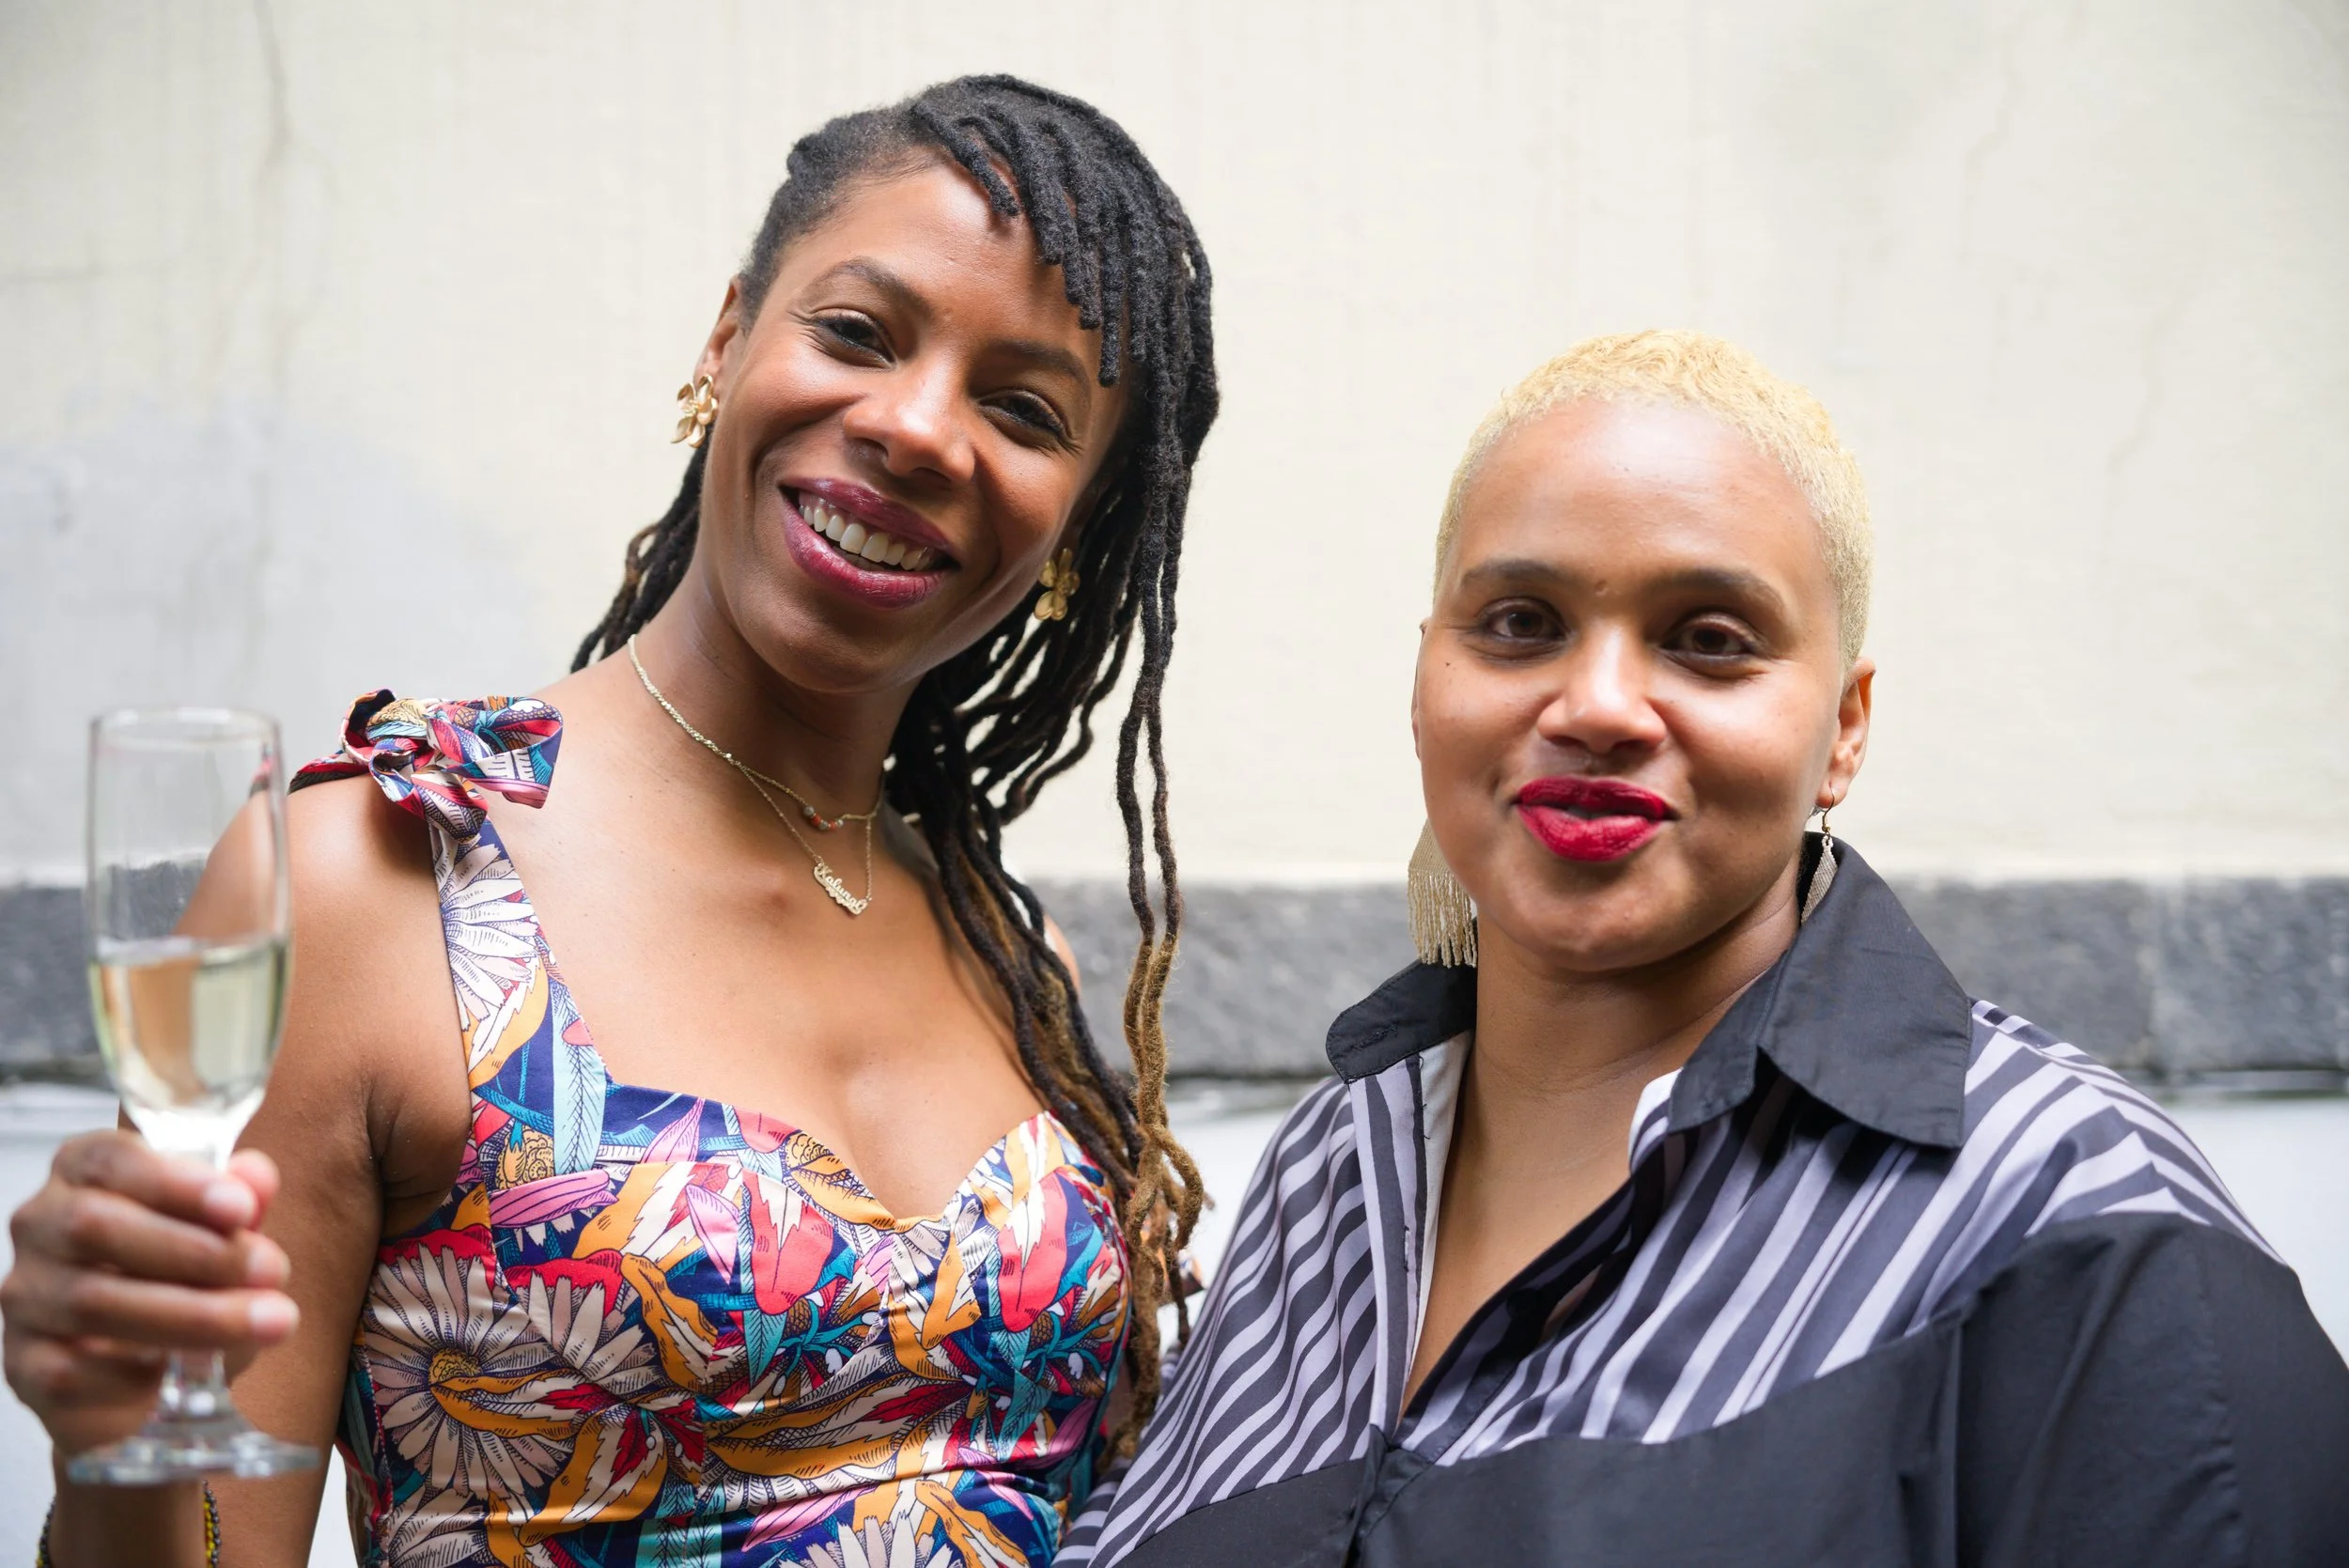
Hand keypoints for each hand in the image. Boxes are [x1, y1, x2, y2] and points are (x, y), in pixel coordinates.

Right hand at [2, 1133, 297, 1458]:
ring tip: (267, 1320)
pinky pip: (73, 1369)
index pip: (109, 1159)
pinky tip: (191, 1373)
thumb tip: (256, 1177)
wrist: (156, 1377)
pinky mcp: (24, 1366)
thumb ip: (240, 1202)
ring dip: (191, 1314)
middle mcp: (41, 1226)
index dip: (176, 1182)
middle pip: (95, 1225)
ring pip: (92, 1300)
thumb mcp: (228, 1235)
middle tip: (271, 1270)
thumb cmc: (188, 1279)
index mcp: (84, 1173)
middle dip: (195, 1251)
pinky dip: (141, 1371)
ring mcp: (27, 1296)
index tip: (242, 1209)